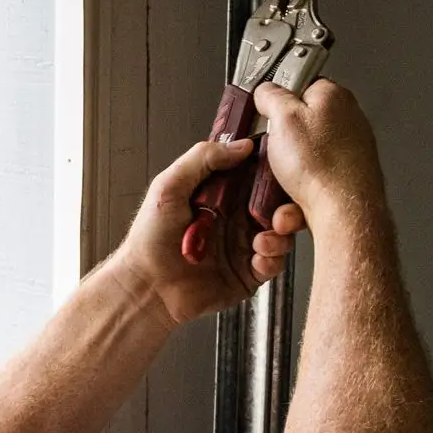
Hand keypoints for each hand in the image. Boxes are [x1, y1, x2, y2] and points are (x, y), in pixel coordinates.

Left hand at [109, 134, 304, 325]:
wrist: (146, 287)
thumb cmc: (149, 239)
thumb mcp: (169, 187)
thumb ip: (202, 160)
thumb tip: (241, 145)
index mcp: (218, 196)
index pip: (256, 178)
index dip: (272, 176)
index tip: (282, 175)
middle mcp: (233, 219)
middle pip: (276, 206)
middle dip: (286, 208)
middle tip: (281, 215)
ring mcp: (242, 247)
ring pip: (280, 234)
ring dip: (280, 235)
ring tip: (263, 240)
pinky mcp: (247, 274)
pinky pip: (273, 263)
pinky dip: (272, 258)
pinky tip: (258, 257)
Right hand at [254, 79, 386, 232]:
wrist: (345, 211)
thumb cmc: (322, 166)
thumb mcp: (282, 118)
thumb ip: (271, 95)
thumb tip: (266, 91)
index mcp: (334, 96)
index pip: (298, 86)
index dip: (277, 102)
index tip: (266, 115)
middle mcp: (347, 119)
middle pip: (298, 124)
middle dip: (279, 144)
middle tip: (274, 152)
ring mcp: (349, 148)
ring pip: (302, 156)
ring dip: (286, 172)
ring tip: (286, 181)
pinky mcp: (346, 174)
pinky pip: (311, 178)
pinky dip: (300, 189)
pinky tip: (297, 197)